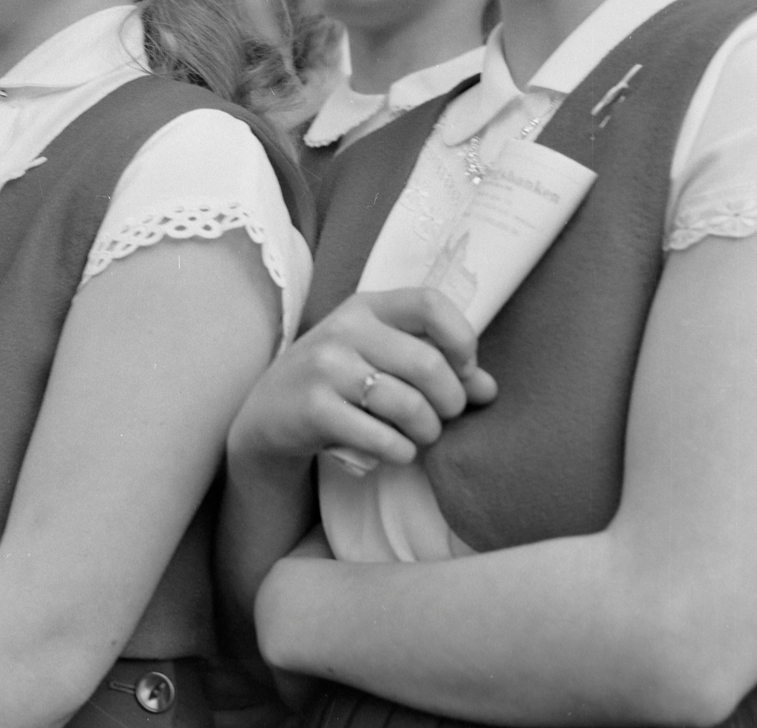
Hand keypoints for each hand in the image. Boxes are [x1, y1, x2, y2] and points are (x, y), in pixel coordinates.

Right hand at [229, 288, 496, 473]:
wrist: (268, 413)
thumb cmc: (337, 382)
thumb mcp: (380, 359)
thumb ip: (435, 366)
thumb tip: (488, 389)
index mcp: (366, 306)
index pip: (430, 303)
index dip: (461, 339)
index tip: (464, 369)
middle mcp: (345, 329)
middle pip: (428, 365)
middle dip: (450, 402)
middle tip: (443, 417)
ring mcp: (325, 367)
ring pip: (408, 405)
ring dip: (427, 433)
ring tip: (419, 437)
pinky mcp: (314, 408)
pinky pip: (382, 438)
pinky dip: (400, 453)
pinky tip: (392, 451)